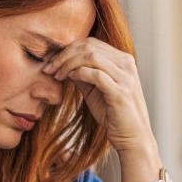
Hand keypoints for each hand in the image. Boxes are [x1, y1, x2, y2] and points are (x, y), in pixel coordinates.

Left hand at [42, 38, 154, 154]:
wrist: (132, 138)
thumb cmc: (113, 115)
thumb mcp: (95, 91)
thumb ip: (82, 75)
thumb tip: (62, 64)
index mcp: (123, 60)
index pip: (91, 43)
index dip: (68, 49)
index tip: (52, 63)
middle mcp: (127, 64)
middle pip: (89, 46)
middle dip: (64, 55)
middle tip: (49, 68)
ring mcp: (125, 77)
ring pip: (91, 56)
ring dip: (68, 64)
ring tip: (56, 75)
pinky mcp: (120, 92)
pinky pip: (96, 74)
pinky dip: (79, 74)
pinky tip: (69, 80)